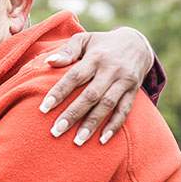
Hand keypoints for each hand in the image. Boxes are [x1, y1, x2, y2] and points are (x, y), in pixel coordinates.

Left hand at [40, 27, 153, 144]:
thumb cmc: (100, 44)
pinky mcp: (134, 91)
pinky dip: (114, 126)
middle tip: (56, 131)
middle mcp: (111, 70)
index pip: (74, 76)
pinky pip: (125, 110)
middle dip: (73, 114)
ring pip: (108, 105)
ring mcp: (124, 81)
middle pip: (91, 95)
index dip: (59, 92)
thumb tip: (49, 62)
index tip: (43, 108)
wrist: (137, 43)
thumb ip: (67, 51)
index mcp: (95, 57)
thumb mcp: (84, 40)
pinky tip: (102, 140)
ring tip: (77, 141)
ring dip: (92, 124)